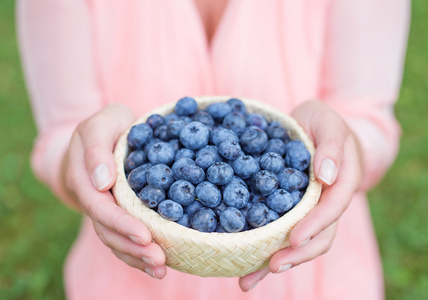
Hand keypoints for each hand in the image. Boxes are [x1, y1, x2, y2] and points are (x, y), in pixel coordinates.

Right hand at [61, 103, 166, 278]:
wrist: (103, 134)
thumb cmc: (106, 124)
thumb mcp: (101, 123)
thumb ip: (96, 149)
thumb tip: (103, 183)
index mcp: (84, 177)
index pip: (100, 206)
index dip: (121, 222)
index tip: (145, 235)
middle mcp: (92, 198)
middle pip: (107, 230)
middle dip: (132, 247)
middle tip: (159, 259)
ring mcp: (103, 209)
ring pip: (114, 239)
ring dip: (136, 257)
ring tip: (161, 269)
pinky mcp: (117, 214)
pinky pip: (123, 237)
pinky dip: (138, 253)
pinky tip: (157, 265)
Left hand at [239, 100, 362, 290]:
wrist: (313, 128)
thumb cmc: (322, 123)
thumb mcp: (327, 123)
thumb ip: (331, 147)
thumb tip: (326, 176)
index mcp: (341, 183)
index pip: (331, 209)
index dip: (314, 225)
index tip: (294, 238)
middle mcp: (327, 203)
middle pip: (319, 237)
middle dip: (297, 254)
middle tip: (272, 265)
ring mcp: (309, 211)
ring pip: (300, 244)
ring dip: (278, 263)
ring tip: (248, 280)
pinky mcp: (291, 213)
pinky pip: (281, 235)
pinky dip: (264, 253)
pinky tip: (244, 268)